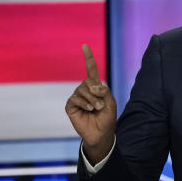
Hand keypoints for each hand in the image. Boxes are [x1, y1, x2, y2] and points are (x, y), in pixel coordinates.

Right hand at [65, 44, 116, 163]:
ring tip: (96, 109)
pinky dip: (83, 104)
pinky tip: (88, 110)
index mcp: (95, 87)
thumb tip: (93, 86)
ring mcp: (77, 98)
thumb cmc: (107, 118)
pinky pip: (75, 99)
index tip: (85, 45)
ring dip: (91, 100)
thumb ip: (104, 91)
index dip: (88, 58)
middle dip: (96, 93)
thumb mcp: (111, 102)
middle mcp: (85, 90)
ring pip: (82, 90)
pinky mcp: (70, 106)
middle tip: (100, 105)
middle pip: (88, 82)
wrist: (101, 134)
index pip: (90, 69)